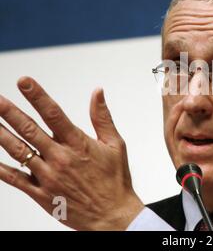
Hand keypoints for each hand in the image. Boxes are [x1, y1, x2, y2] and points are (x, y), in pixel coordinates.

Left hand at [0, 77, 143, 229]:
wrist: (112, 216)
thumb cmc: (115, 180)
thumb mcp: (116, 145)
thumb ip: (102, 117)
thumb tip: (97, 93)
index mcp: (78, 144)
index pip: (54, 114)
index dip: (37, 96)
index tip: (24, 82)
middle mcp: (60, 158)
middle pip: (29, 130)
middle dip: (9, 112)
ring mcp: (48, 176)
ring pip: (18, 151)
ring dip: (0, 134)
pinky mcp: (40, 194)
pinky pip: (15, 179)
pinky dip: (0, 168)